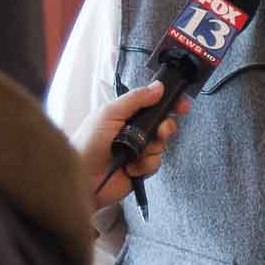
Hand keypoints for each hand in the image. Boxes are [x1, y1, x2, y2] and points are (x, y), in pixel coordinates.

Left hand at [75, 80, 190, 209]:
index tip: (182, 105)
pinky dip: (146, 165)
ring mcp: (138, 151)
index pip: (153, 105)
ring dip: (152, 149)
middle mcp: (134, 131)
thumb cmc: (88, 142)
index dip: (169, 104)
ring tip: (136, 154)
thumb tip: (158, 87)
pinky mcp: (140, 169)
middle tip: (160, 132)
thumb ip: (135, 99)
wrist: (82, 178)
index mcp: (126, 114)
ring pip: (161, 145)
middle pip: (163, 124)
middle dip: (165, 127)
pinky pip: (156, 164)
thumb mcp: (109, 113)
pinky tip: (131, 168)